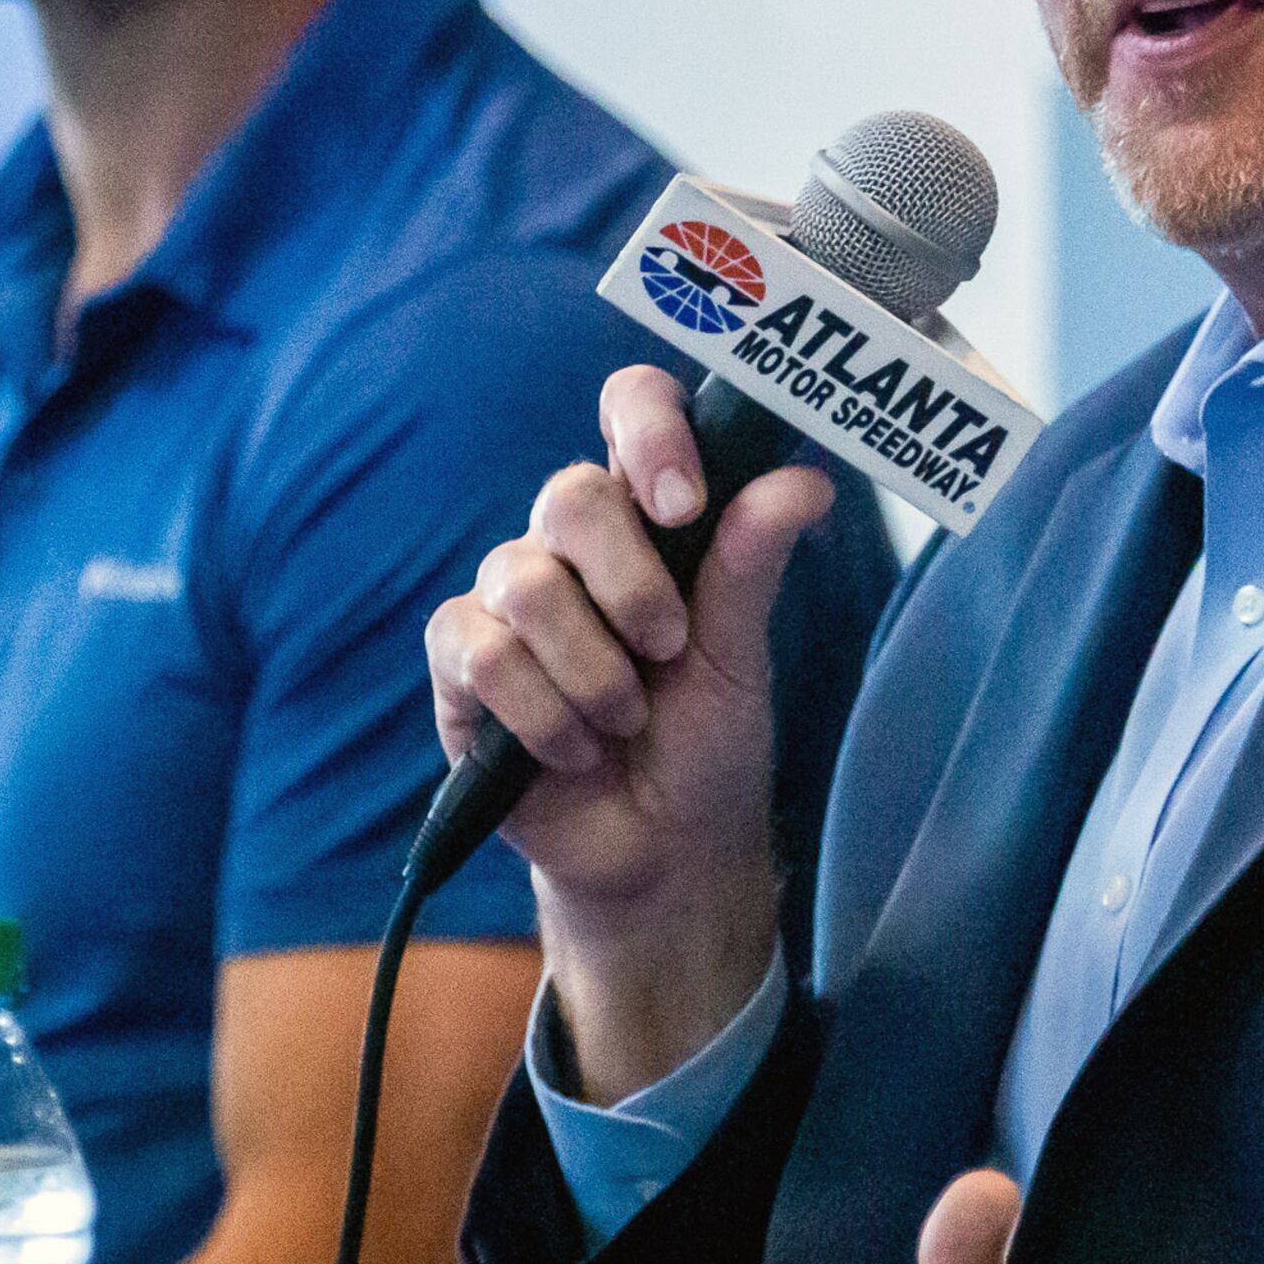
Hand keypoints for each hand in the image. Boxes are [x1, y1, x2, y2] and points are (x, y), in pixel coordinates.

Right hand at [426, 365, 830, 1096]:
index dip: (648, 432)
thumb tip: (802, 480)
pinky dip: (543, 713)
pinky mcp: (461, 668)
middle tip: (668, 650)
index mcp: (646, 520)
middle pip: (567, 496)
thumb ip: (751, 565)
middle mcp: (568, 547)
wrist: (661, 853)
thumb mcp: (741, 658)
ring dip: (594, 672)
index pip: (629, 410)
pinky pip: (481, 653)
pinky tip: (572, 750)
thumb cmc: (706, 744)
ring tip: (625, 722)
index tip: (684, 504)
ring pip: (526, 584)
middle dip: (631, 585)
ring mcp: (506, 603)